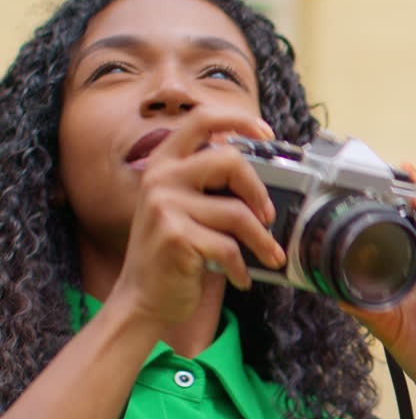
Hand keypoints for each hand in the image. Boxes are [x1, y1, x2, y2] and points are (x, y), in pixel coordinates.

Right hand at [112, 110, 284, 324]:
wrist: (143, 299)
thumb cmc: (175, 253)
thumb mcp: (187, 208)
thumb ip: (211, 185)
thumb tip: (263, 176)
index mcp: (165, 163)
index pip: (201, 119)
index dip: (239, 119)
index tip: (266, 133)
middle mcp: (160, 178)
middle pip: (230, 161)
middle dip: (259, 191)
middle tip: (268, 216)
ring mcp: (164, 206)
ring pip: (238, 213)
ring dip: (262, 241)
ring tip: (269, 256)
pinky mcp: (175, 236)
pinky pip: (229, 247)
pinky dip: (242, 267)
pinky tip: (241, 277)